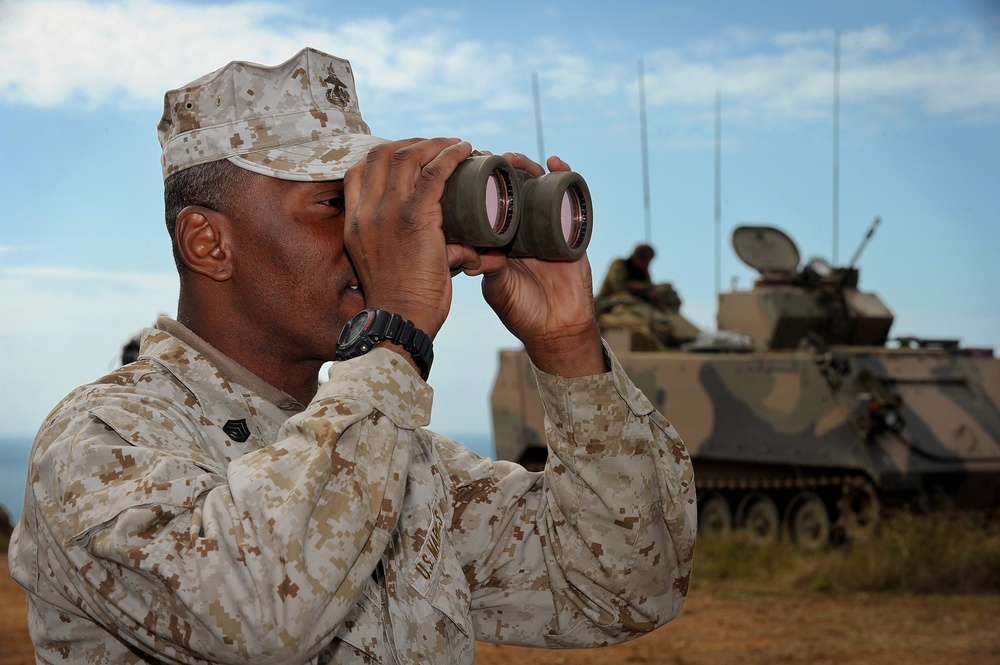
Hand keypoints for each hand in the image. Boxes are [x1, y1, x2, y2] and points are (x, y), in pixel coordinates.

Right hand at [343, 138, 479, 337]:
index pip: (356, 171)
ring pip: (408, 156)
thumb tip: (461, 246)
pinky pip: (433, 172)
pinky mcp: (415, 217)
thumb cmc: (403, 303)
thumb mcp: (391, 267)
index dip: (384, 155)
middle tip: (437, 146)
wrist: (401, 321)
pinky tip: (465, 150)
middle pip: (381, 154)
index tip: (410, 155)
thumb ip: (416, 249)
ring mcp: (388, 212)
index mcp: (354, 223)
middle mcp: (366, 212)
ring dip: (435, 144)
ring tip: (457, 145)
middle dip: (411, 143)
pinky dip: (450, 155)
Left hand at [462, 153, 605, 376]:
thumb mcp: (497, 288)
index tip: (468, 170)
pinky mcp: (574, 231)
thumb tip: (475, 256)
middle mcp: (524, 230)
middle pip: (514, 190)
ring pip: (540, 189)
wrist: (556, 330)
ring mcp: (550, 228)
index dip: (481, 186)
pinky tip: (556, 162)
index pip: (490, 205)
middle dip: (504, 171)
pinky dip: (566, 178)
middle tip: (491, 157)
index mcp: (502, 240)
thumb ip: (489, 270)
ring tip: (515, 158)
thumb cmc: (522, 311)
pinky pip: (571, 200)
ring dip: (529, 168)